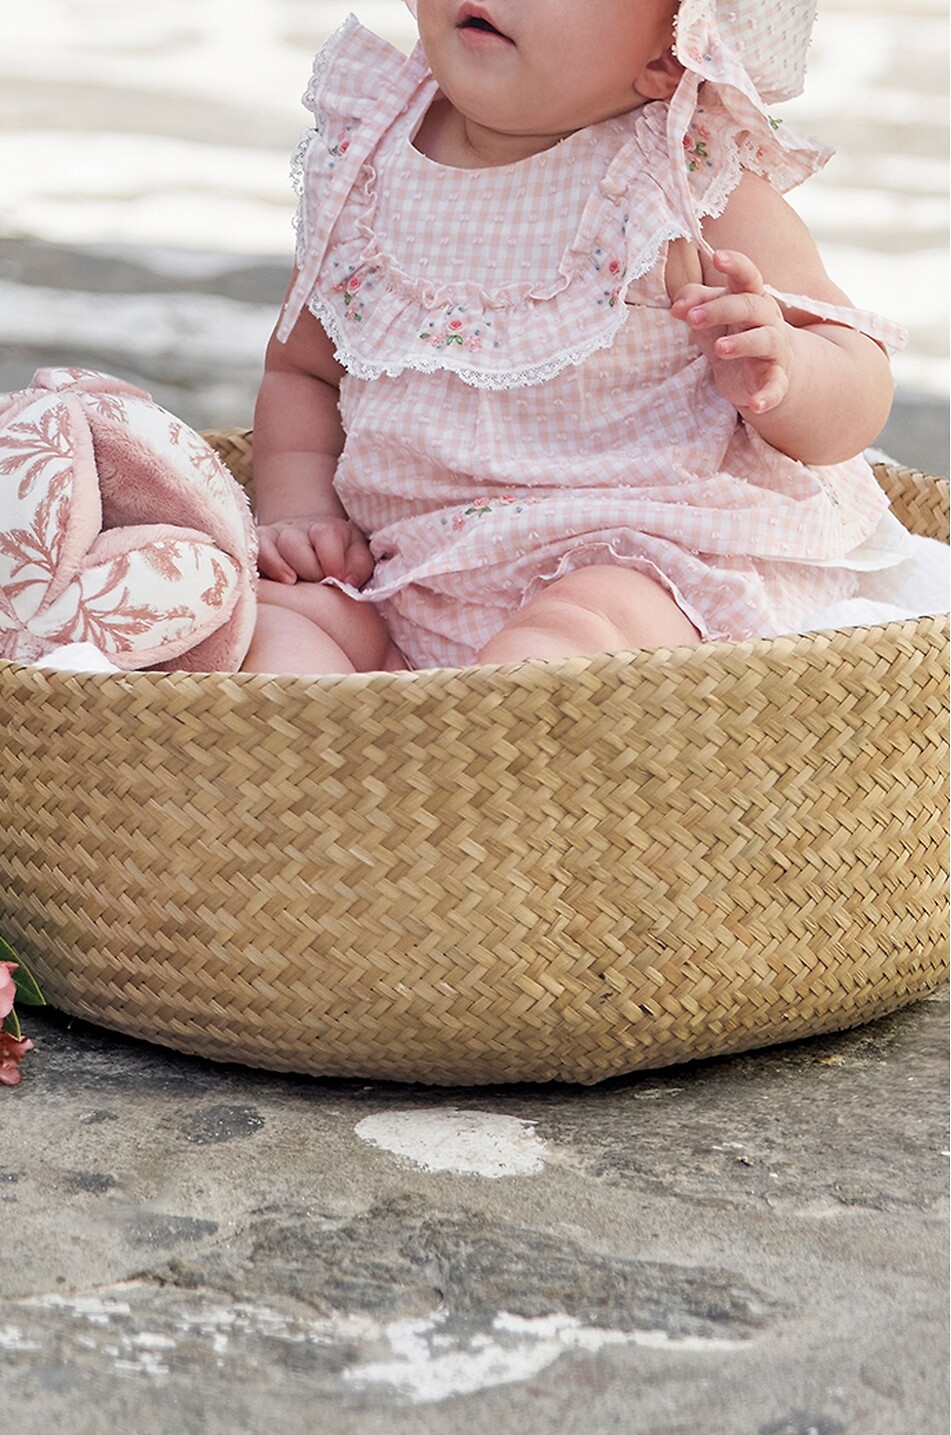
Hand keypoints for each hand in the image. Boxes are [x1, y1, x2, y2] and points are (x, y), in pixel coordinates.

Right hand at [256, 514, 373, 586]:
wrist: (310, 555)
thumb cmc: (338, 562)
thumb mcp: (357, 559)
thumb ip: (360, 566)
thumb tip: (347, 580)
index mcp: (328, 529)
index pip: (326, 535)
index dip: (333, 562)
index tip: (340, 580)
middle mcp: (298, 528)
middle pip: (296, 545)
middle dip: (310, 571)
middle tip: (319, 585)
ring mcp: (275, 536)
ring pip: (274, 549)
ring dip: (287, 572)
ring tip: (297, 584)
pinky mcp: (257, 546)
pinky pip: (256, 553)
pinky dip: (267, 566)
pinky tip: (281, 582)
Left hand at [671, 249, 794, 414]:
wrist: (767, 371)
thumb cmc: (735, 333)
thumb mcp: (711, 317)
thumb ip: (694, 303)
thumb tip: (677, 305)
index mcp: (750, 298)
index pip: (747, 275)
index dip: (735, 265)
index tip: (717, 256)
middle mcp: (767, 319)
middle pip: (750, 306)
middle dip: (721, 309)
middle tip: (692, 318)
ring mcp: (774, 349)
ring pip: (765, 339)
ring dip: (743, 343)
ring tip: (720, 349)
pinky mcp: (777, 378)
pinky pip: (777, 385)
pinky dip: (769, 395)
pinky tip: (756, 405)